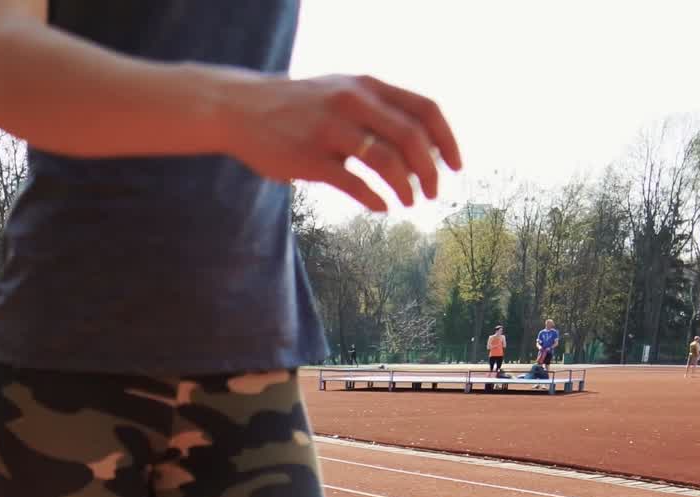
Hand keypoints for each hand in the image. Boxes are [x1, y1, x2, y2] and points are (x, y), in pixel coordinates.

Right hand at [227, 73, 460, 212]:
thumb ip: (377, 111)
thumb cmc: (300, 107)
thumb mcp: (342, 92)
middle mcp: (353, 102)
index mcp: (367, 85)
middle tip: (434, 194)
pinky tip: (382, 208)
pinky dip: (374, 198)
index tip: (456, 166)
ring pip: (386, 160)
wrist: (243, 109)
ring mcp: (331, 130)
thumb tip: (419, 148)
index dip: (447, 140)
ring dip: (405, 187)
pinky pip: (354, 183)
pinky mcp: (309, 159)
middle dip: (430, 171)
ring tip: (408, 203)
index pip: (425, 109)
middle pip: (411, 137)